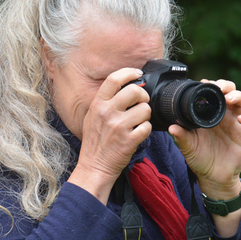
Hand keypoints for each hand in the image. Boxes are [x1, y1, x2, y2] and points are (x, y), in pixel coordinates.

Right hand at [68, 68, 151, 203]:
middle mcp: (107, 113)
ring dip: (146, 115)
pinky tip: (138, 133)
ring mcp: (118, 127)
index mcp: (97, 104)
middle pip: (135, 90)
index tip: (138, 73)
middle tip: (142, 103)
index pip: (114, 79)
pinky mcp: (129, 140)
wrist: (94, 167)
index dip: (129, 72)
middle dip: (143, 96)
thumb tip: (126, 86)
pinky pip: (147, 126)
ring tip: (138, 122)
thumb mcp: (92, 117)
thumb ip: (106, 102)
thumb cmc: (94, 142)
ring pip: (145, 109)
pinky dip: (146, 130)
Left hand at [169, 80, 240, 200]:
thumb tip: (172, 127)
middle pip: (232, 92)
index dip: (212, 85)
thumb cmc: (200, 158)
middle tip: (219, 88)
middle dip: (227, 86)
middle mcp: (225, 116)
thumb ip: (182, 137)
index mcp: (211, 114)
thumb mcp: (188, 147)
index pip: (215, 93)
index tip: (204, 83)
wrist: (212, 177)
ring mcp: (237, 124)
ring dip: (238, 96)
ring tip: (229, 98)